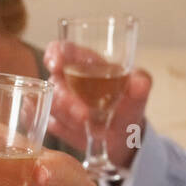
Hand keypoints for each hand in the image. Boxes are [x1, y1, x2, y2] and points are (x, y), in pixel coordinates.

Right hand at [44, 41, 151, 168]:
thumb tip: (140, 83)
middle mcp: (66, 79)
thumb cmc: (128, 104)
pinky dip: (56, 128)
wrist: (124, 135)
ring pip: (49, 105)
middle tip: (84, 116)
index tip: (56, 66)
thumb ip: (141, 85)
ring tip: (91, 127)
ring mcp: (57, 101)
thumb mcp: (139, 93)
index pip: (61, 49)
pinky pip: (45, 123)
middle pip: (53, 82)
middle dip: (66, 100)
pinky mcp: (54, 121)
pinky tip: (72, 132)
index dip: (54, 54)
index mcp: (84, 62)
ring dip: (66, 117)